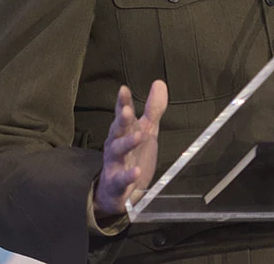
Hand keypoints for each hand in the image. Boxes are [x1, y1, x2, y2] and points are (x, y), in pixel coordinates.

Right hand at [95, 80, 168, 215]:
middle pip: (117, 129)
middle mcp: (116, 144)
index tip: (123, 90)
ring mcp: (115, 163)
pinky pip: (121, 179)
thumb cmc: (132, 156)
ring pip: (117, 150)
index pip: (122, 114)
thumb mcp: (146, 131)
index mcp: (124, 131)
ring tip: (139, 136)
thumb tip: (159, 82)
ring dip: (127, 143)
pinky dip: (128, 175)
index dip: (123, 102)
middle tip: (128, 111)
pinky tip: (136, 171)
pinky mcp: (116, 183)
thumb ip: (153, 109)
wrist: (119, 191)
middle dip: (122, 119)